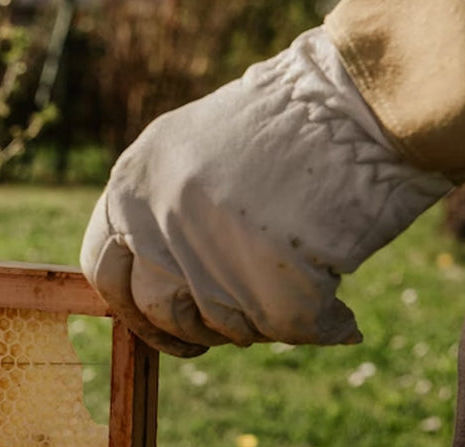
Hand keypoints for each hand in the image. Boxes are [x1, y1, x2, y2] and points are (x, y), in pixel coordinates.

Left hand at [80, 28, 452, 356]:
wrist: (361, 99)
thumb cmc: (289, 120)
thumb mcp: (192, 147)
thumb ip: (160, 211)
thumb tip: (155, 284)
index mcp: (131, 183)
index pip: (103, 269)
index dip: (134, 307)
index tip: (164, 322)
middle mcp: (156, 217)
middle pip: (158, 308)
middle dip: (195, 328)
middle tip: (234, 326)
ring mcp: (207, 249)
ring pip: (222, 324)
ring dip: (260, 322)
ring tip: (300, 290)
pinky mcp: (267, 279)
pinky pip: (285, 329)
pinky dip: (320, 328)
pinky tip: (340, 317)